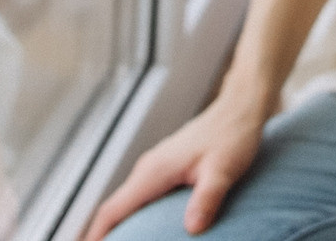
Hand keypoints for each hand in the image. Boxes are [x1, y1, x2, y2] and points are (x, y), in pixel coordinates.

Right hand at [84, 81, 272, 237]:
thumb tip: (192, 229)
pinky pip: (141, 196)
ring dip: (118, 226)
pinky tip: (143, 230)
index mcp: (154, 171)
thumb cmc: (233, 136)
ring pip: (127, 202)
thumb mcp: (223, 170)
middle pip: (114, 209)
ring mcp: (156, 166)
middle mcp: (149, 168)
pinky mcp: (166, 167)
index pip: (113, 209)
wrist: (239, 108)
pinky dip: (133, 216)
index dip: (95, 235)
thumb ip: (207, 198)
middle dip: (103, 235)